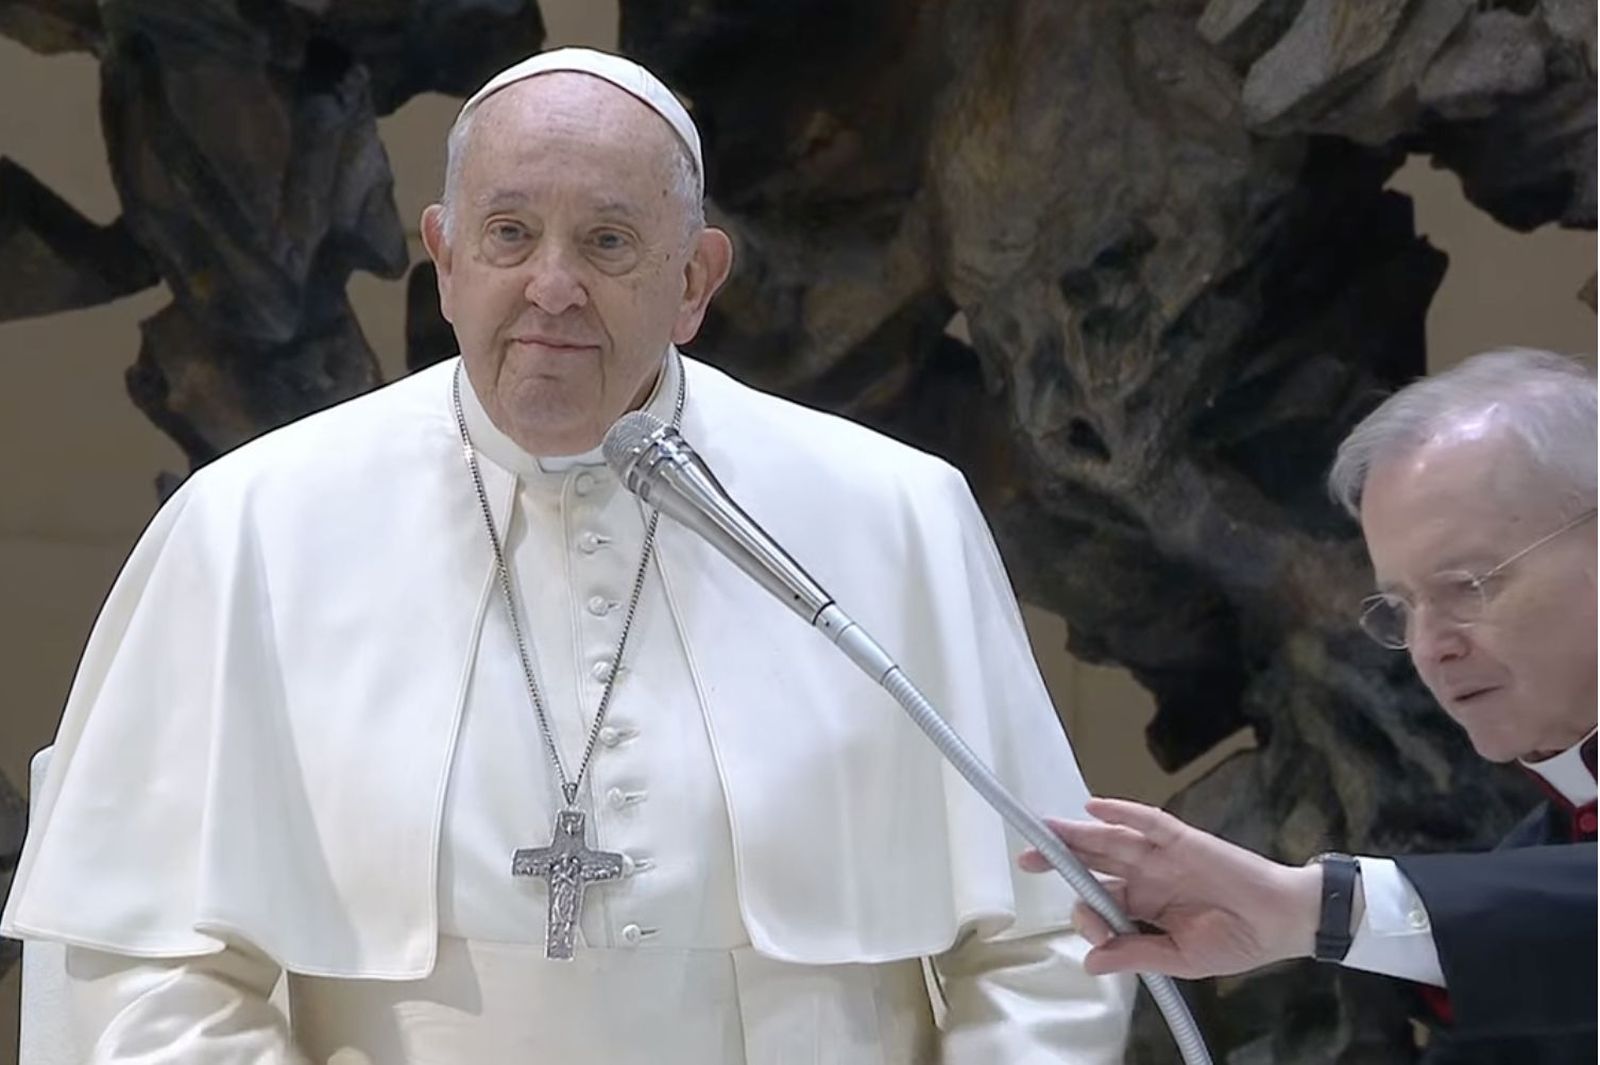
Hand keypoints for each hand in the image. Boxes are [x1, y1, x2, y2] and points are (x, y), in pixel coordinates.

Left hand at [1018, 797, 1321, 978]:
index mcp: (1145, 903)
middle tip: (1027, 857)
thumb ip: (1135, 955)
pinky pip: (1149, 822)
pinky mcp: (1184, 840)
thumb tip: (1090, 963)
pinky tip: (1096, 808)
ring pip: (1112, 838)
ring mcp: (1163, 855)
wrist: (1282, 922)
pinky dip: (1122, 812)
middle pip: (1095, 859)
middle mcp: (1148, 875)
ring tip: (1047, 827)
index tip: (1091, 927)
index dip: (1086, 910)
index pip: (1101, 899)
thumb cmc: (1236, 942)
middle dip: (1060, 856)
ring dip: (1079, 832)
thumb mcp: (1180, 959)